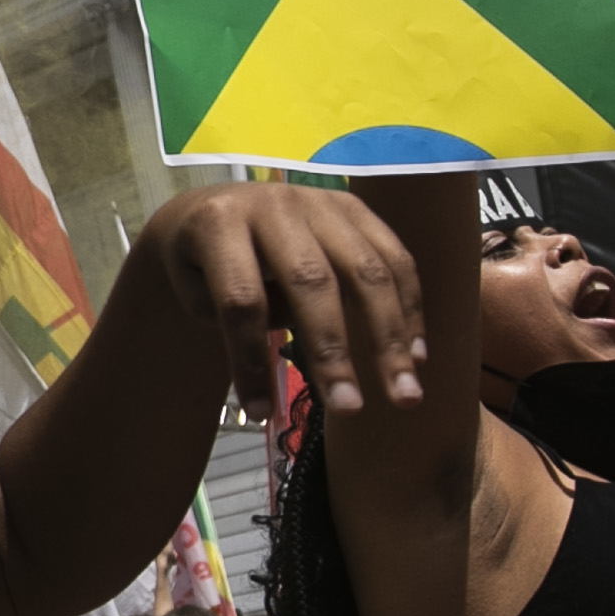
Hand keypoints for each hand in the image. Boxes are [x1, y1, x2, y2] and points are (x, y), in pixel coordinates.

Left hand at [138, 181, 426, 420]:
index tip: (262, 414)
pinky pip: (394, 257)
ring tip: (404, 394)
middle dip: (333, 352)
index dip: (251, 360)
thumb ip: (247, 321)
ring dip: (390, 337)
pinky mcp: (354, 206)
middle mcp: (273, 204)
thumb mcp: (199, 294)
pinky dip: (409, 308)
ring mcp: (319, 201)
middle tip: (350, 409)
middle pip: (311, 282)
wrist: (211, 206)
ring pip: (365, 270)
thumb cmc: (202, 266)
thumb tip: (320, 361)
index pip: (241, 299)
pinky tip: (415, 356)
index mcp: (218, 223)